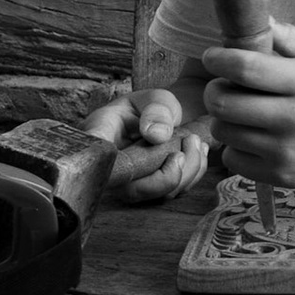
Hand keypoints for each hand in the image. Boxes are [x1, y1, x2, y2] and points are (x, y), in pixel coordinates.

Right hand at [80, 89, 207, 202]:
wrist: (160, 119)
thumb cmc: (149, 107)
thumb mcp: (152, 98)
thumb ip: (155, 110)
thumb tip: (157, 135)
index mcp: (100, 137)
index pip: (96, 161)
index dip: (118, 166)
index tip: (157, 143)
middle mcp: (110, 168)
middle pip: (133, 190)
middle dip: (171, 172)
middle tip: (191, 139)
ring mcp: (128, 183)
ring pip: (159, 195)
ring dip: (189, 170)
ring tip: (195, 140)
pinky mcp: (150, 191)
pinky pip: (175, 192)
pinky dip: (194, 173)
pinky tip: (198, 150)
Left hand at [202, 22, 294, 189]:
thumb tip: (260, 23)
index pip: (245, 67)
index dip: (219, 59)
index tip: (213, 56)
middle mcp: (294, 118)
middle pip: (223, 102)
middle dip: (215, 89)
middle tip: (225, 85)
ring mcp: (285, 151)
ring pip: (223, 131)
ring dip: (226, 118)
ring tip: (245, 112)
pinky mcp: (281, 177)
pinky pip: (232, 160)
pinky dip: (236, 148)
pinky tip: (256, 138)